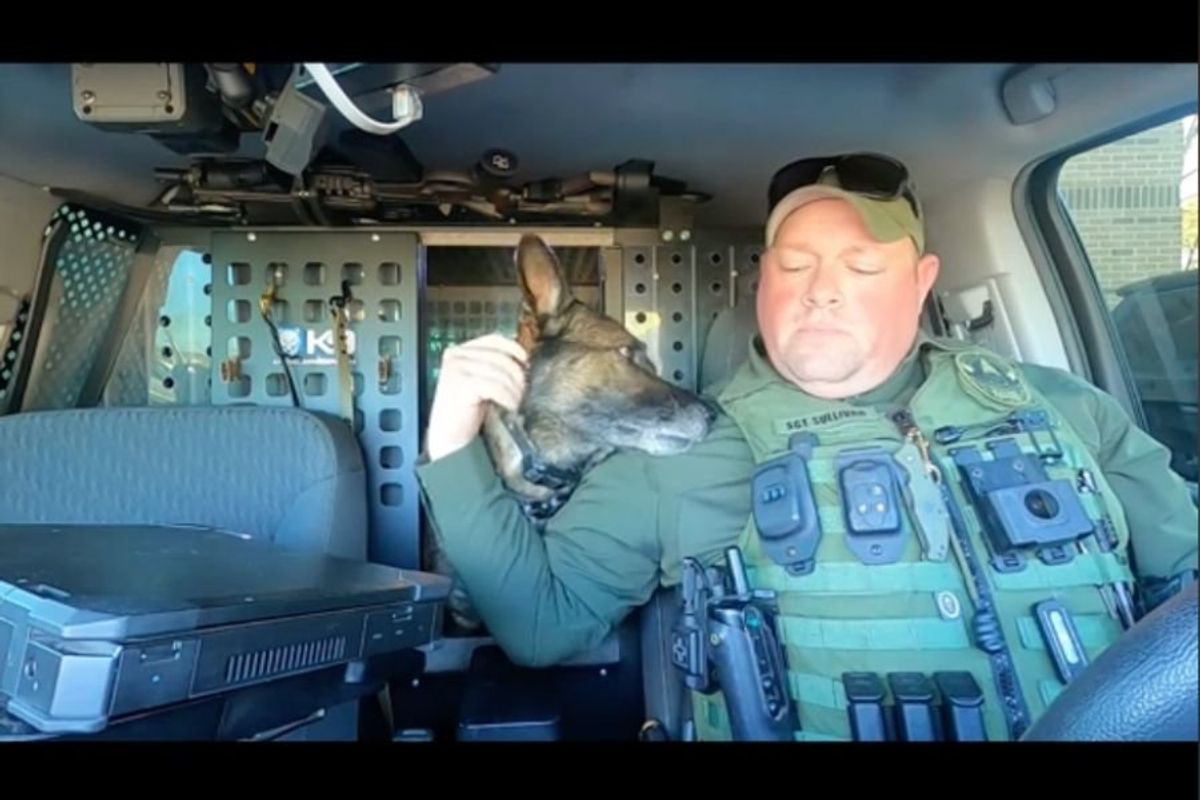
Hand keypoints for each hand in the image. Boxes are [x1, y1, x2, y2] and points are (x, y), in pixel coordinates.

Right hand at [425, 333, 527, 461]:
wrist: (449, 441)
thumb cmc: (466, 414)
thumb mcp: (479, 382)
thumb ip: (492, 366)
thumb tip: (523, 359)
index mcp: (458, 352)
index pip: (493, 340)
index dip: (514, 349)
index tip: (526, 362)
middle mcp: (455, 357)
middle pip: (501, 358)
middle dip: (517, 376)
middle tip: (522, 392)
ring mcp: (456, 369)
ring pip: (501, 373)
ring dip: (514, 390)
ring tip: (516, 402)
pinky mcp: (461, 385)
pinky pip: (496, 386)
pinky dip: (507, 397)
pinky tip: (509, 407)